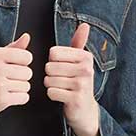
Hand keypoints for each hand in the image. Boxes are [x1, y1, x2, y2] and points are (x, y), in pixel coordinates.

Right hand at [0, 33, 32, 129]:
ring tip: (5, 90)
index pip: (26, 56)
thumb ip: (10, 48)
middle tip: (7, 81)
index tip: (14, 68)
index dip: (23, 64)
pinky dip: (18, 99)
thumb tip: (26, 37)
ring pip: (27, 86)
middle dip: (21, 78)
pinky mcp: (2, 99)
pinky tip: (7, 97)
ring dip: (19, 90)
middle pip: (28, 72)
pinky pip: (24, 98)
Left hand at [45, 21, 100, 135]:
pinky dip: (52, 95)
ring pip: (49, 80)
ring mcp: (82, 84)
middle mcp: (86, 69)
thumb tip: (85, 25)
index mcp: (85, 57)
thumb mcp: (80, 62)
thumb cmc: (78, 82)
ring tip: (62, 89)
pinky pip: (51, 92)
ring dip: (51, 86)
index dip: (52, 62)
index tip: (62, 68)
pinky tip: (61, 97)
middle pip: (49, 67)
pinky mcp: (76, 98)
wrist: (85, 110)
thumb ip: (79, 43)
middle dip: (50, 75)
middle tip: (61, 81)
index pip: (53, 53)